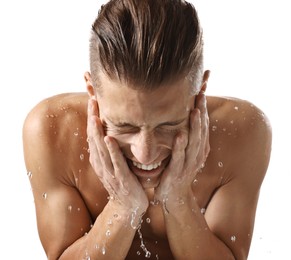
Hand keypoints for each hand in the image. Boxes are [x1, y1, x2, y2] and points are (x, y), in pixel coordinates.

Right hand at [87, 97, 148, 215]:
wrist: (129, 207)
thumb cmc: (124, 183)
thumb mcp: (115, 164)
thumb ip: (112, 150)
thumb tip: (111, 131)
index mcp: (100, 160)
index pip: (93, 135)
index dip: (92, 118)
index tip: (92, 100)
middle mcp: (101, 164)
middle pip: (94, 138)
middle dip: (92, 119)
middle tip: (91, 100)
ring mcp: (110, 172)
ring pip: (101, 149)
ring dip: (97, 132)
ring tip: (94, 115)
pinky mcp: (121, 179)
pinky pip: (115, 162)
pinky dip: (111, 150)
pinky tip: (108, 138)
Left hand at [154, 93, 209, 210]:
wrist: (174, 198)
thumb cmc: (177, 173)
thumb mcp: (184, 155)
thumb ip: (186, 140)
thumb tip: (183, 121)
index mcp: (199, 151)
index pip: (203, 128)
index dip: (203, 111)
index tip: (201, 94)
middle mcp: (196, 156)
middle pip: (201, 132)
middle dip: (201, 114)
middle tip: (201, 95)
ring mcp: (187, 165)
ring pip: (194, 143)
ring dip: (195, 127)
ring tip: (195, 111)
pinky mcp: (176, 173)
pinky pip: (179, 158)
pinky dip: (180, 147)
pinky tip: (180, 135)